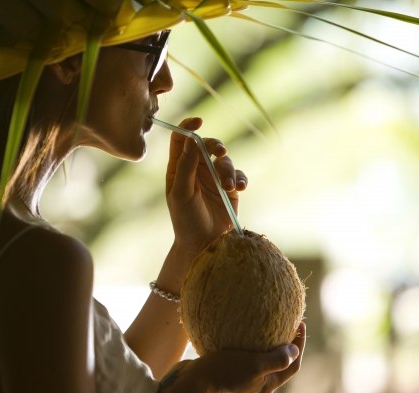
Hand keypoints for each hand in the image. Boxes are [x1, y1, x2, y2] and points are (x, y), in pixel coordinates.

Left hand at [165, 117, 247, 253]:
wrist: (204, 244)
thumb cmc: (186, 220)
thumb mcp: (181, 193)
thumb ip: (185, 167)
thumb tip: (192, 139)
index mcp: (179, 168)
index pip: (181, 139)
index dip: (188, 126)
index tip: (199, 122)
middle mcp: (196, 169)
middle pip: (207, 144)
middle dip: (216, 145)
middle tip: (221, 152)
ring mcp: (214, 178)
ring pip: (225, 160)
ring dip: (228, 171)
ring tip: (228, 188)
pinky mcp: (229, 188)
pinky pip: (238, 175)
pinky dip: (240, 179)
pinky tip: (238, 189)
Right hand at [194, 322, 305, 392]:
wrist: (191, 385)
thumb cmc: (222, 371)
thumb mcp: (254, 364)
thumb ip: (277, 360)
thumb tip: (294, 351)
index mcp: (266, 386)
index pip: (293, 366)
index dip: (299, 345)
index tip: (299, 324)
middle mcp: (255, 391)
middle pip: (277, 368)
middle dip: (283, 348)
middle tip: (283, 326)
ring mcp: (240, 389)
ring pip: (258, 368)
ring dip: (262, 352)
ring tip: (259, 333)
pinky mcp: (225, 383)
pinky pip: (241, 367)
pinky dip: (244, 355)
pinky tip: (237, 343)